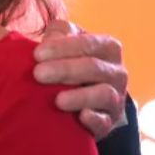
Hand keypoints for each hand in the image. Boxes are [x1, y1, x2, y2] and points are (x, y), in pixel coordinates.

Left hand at [33, 20, 127, 139]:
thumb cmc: (71, 62)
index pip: (89, 44)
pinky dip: (94, 119)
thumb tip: (48, 37)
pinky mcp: (109, 121)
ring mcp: (115, 98)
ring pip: (104, 94)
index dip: (63, 48)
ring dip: (80, 97)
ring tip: (57, 100)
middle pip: (94, 67)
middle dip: (65, 69)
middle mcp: (117, 72)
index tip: (37, 54)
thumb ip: (58, 34)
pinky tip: (81, 116)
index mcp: (107, 48)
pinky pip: (105, 121)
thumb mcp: (66, 43)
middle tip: (38, 74)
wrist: (84, 97)